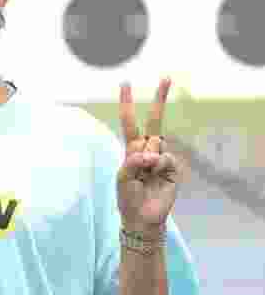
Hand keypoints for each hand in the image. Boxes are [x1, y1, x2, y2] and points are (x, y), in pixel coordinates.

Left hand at [116, 78, 182, 233]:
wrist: (142, 217)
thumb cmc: (127, 197)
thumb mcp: (122, 178)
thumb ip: (131, 162)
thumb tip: (148, 153)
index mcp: (132, 149)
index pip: (129, 121)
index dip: (127, 103)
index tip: (126, 83)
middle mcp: (148, 149)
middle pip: (155, 120)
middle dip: (160, 99)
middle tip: (165, 77)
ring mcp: (161, 157)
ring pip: (158, 144)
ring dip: (149, 159)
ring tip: (144, 174)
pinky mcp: (173, 168)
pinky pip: (166, 158)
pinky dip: (158, 166)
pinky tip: (155, 176)